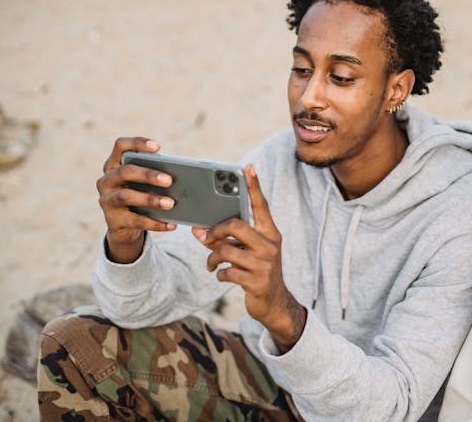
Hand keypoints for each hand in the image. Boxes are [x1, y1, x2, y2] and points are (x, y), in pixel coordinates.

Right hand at [96, 137, 176, 262]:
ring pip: (127, 196)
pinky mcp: (113, 220)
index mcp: (114, 165)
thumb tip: (182, 176)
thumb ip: (154, 174)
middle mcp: (106, 180)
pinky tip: (171, 224)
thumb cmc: (140, 194)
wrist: (124, 225)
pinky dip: (155, 222)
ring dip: (151, 199)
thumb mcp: (143, 182)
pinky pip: (135, 221)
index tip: (157, 147)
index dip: (137, 144)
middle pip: (125, 171)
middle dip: (148, 174)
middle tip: (169, 180)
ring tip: (171, 203)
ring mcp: (107, 200)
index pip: (120, 146)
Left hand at [193, 164, 305, 352]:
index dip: (254, 187)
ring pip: (226, 250)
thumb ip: (225, 239)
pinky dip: (219, 273)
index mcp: (270, 232)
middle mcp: (270, 244)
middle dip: (215, 231)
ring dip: (212, 257)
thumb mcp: (245, 252)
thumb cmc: (256, 270)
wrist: (274, 303)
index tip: (247, 168)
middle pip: (235, 225)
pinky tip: (221, 275)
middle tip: (205, 238)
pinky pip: (227, 272)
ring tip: (211, 263)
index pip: (261, 205)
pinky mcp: (257, 281)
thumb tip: (197, 231)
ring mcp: (265, 263)